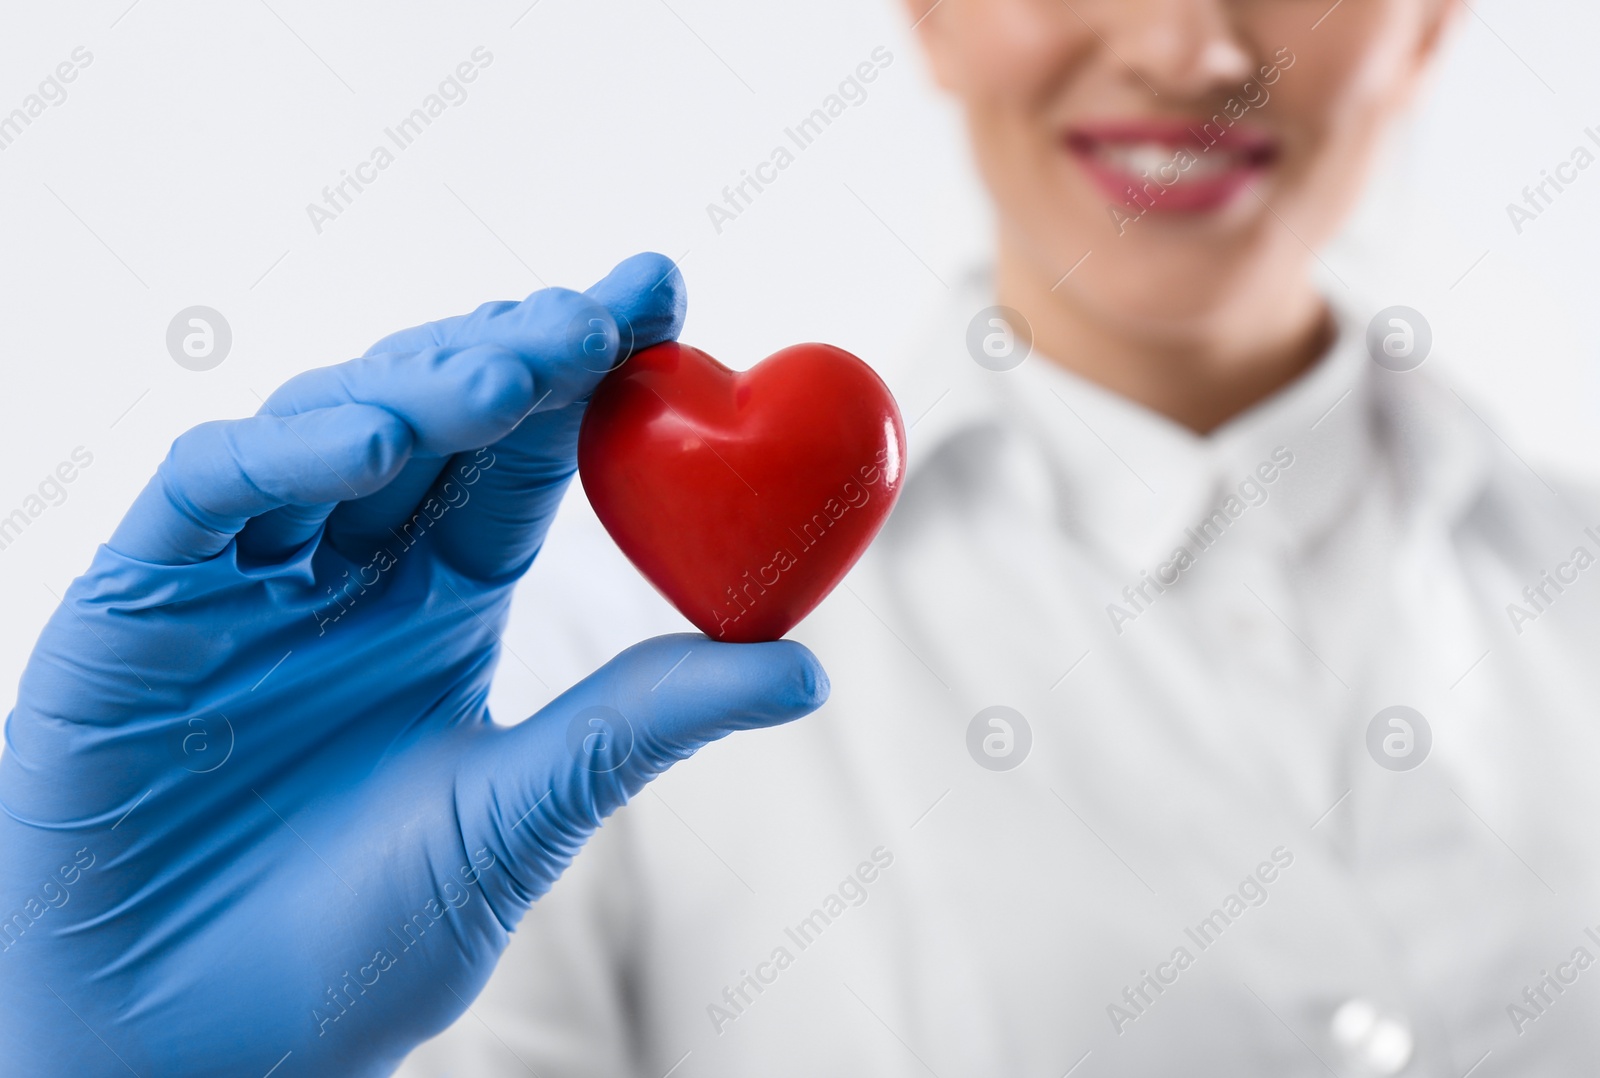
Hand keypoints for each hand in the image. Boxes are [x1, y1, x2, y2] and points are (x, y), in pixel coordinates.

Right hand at [0, 254, 827, 1076]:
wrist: (199, 1053)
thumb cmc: (357, 948)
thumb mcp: (515, 819)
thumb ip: (636, 727)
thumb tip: (807, 671)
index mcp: (439, 599)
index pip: (519, 454)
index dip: (585, 369)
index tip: (661, 295)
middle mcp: (346, 567)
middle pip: (433, 415)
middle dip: (517, 350)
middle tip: (606, 310)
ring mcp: (242, 578)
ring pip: (328, 424)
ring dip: (421, 382)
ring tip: (513, 372)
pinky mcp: (138, 606)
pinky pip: (210, 491)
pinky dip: (286, 455)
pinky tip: (374, 447)